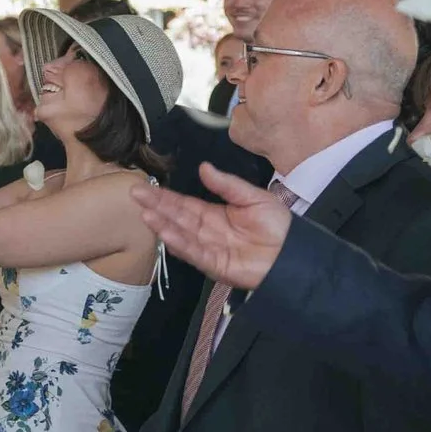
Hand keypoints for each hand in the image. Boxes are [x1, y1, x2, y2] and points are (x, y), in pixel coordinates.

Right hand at [131, 165, 290, 292]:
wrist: (295, 253)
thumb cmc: (279, 226)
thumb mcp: (253, 197)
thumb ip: (227, 185)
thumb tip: (203, 167)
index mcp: (214, 214)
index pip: (183, 204)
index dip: (164, 196)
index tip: (145, 187)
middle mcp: (206, 231)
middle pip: (176, 217)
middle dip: (156, 206)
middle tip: (135, 194)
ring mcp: (208, 248)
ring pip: (181, 235)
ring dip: (162, 225)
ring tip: (144, 213)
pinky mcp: (215, 264)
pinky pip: (194, 252)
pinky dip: (179, 243)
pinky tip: (165, 233)